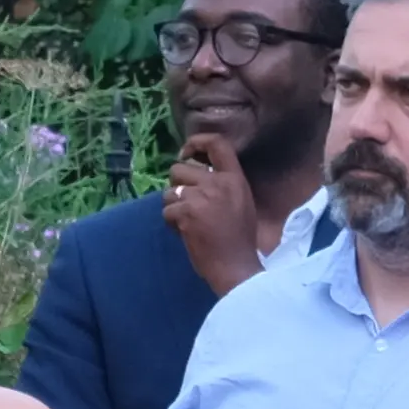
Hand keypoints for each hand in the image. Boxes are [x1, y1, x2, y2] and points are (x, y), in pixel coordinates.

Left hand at [163, 135, 268, 294]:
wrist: (235, 267)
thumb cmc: (239, 239)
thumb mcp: (241, 202)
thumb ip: (223, 184)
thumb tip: (198, 172)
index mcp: (235, 179)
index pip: (217, 143)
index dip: (196, 142)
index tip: (185, 152)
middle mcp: (218, 183)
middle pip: (180, 169)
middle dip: (177, 186)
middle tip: (187, 203)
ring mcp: (201, 197)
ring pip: (169, 191)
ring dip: (173, 206)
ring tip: (187, 221)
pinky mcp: (186, 213)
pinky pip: (166, 211)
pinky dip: (171, 223)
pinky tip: (185, 233)